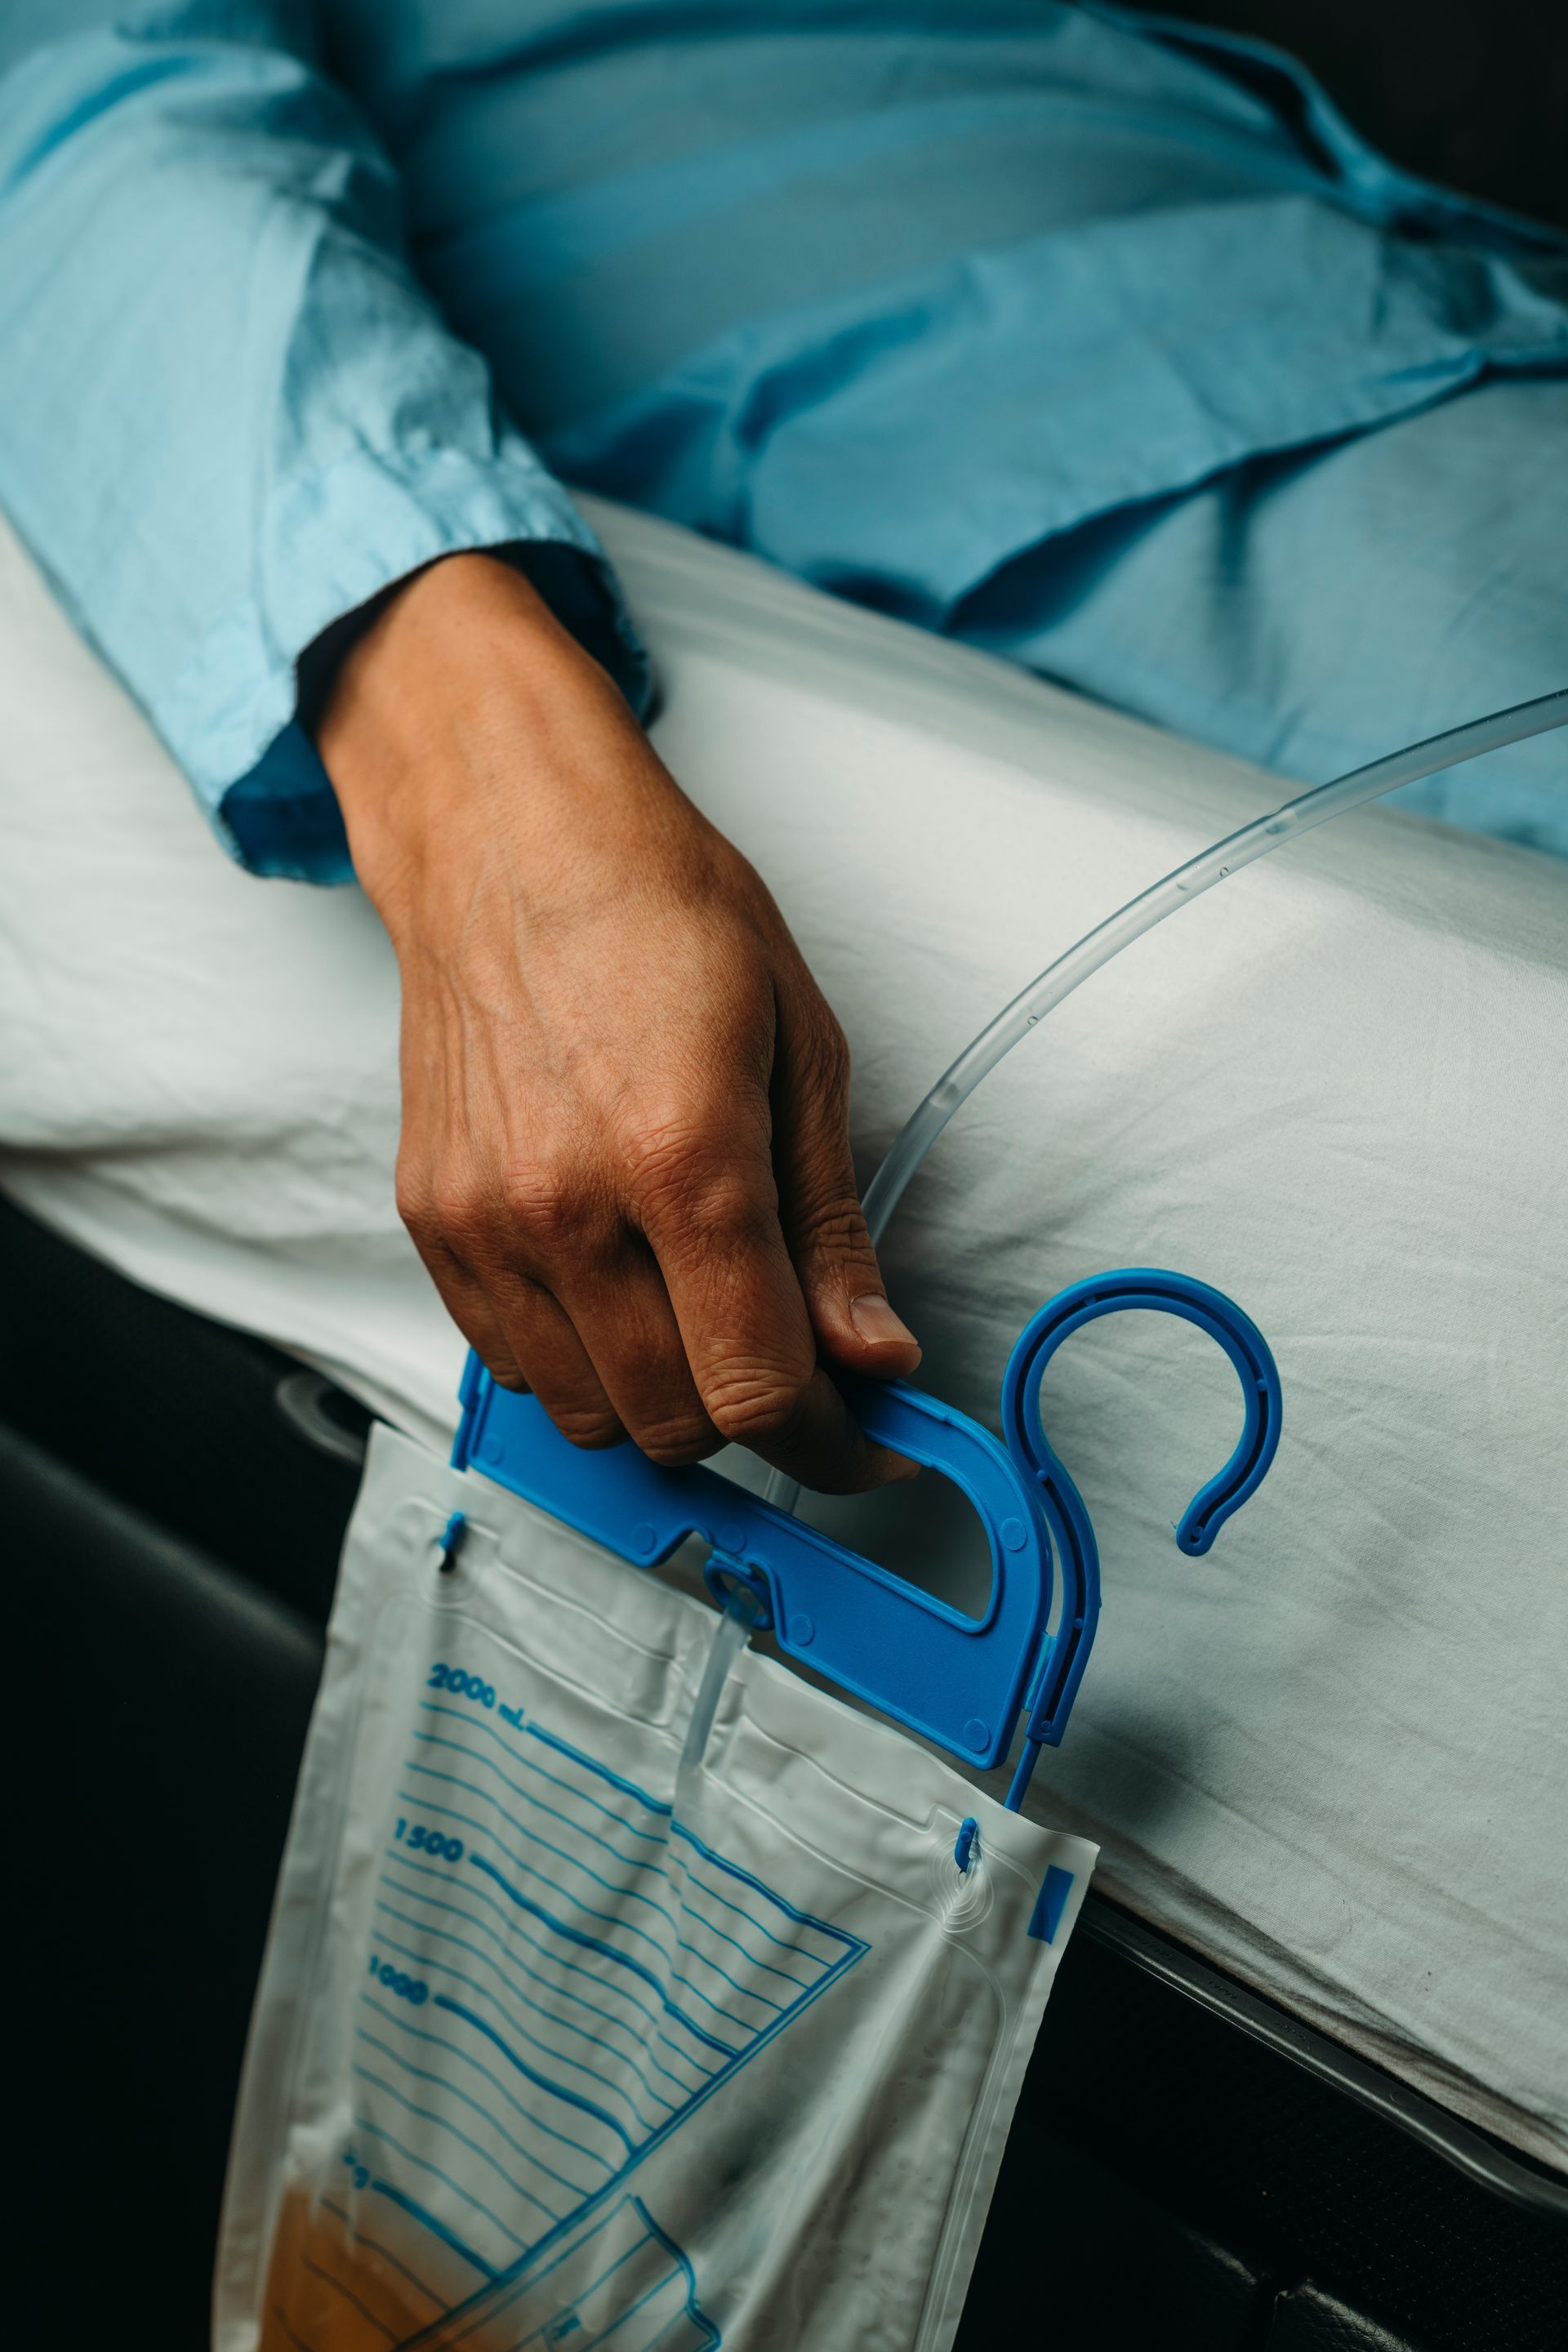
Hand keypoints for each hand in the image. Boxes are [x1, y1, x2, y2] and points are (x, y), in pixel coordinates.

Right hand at [319, 552, 919, 1492]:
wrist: (509, 840)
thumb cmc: (661, 913)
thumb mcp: (800, 1050)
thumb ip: (830, 1227)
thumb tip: (874, 1353)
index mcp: (682, 1160)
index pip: (762, 1391)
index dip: (835, 1446)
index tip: (872, 1441)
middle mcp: (567, 1210)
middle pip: (679, 1424)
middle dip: (763, 1421)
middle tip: (805, 1363)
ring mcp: (486, 1224)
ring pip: (591, 1417)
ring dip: (668, 1400)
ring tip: (709, 1317)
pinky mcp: (433, 1224)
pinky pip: (513, 1366)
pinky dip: (583, 1364)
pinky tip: (625, 1289)